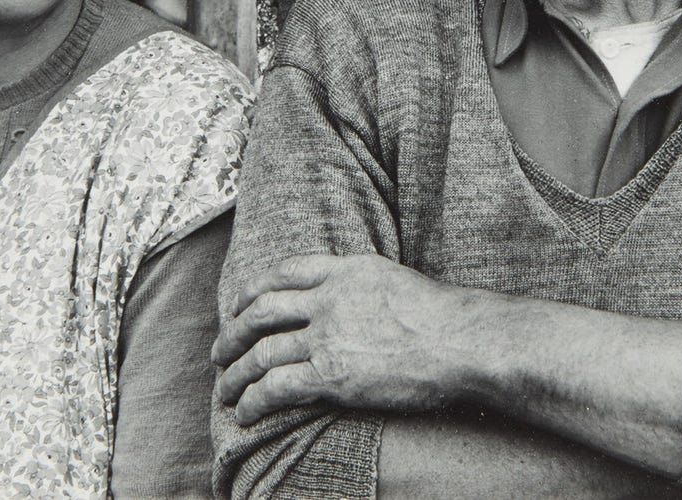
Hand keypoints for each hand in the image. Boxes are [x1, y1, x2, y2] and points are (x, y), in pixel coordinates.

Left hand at [212, 253, 474, 424]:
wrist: (460, 341)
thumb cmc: (440, 317)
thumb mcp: (392, 279)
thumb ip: (359, 284)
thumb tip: (345, 298)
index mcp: (345, 270)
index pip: (283, 272)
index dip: (253, 290)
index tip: (239, 306)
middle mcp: (329, 299)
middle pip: (261, 311)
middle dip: (233, 334)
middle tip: (221, 353)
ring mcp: (327, 336)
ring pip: (261, 352)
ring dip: (235, 374)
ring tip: (226, 390)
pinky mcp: (331, 374)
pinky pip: (275, 387)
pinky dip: (253, 400)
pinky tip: (246, 411)